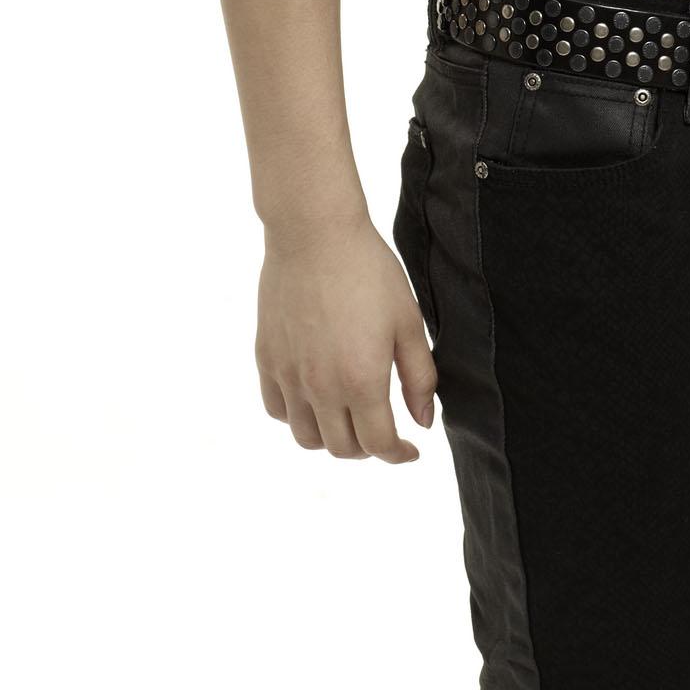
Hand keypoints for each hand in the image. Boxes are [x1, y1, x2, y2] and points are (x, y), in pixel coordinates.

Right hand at [255, 212, 437, 460]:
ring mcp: (289, 376)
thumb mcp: (408, 322)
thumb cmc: (369, 272)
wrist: (315, 234)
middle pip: (342, 449)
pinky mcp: (267, 359)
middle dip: (368, 449)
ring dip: (331, 439)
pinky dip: (296, 417)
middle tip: (381, 432)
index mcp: (362, 381)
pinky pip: (277, 410)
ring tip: (347, 419)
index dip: (398, 455)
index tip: (410, 451)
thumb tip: (423, 422)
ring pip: (306, 437)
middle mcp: (321, 388)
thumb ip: (419, 377)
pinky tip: (313, 400)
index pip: (379, 445)